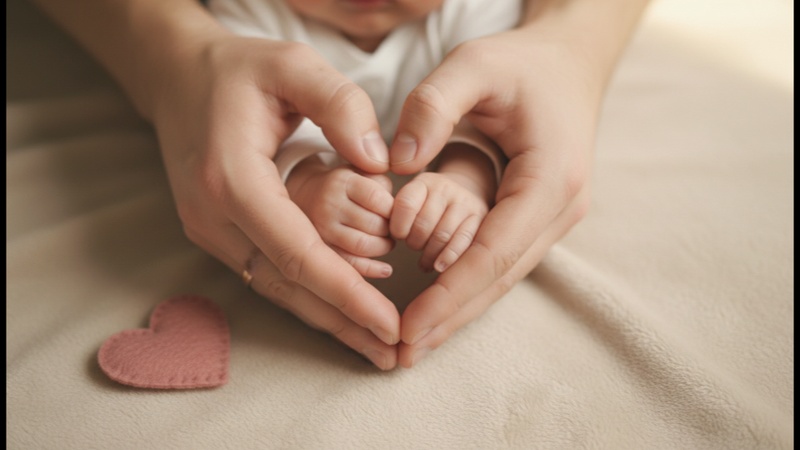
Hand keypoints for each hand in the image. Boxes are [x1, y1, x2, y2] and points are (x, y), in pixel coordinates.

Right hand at [151, 32, 401, 369]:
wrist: (177, 77)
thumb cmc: (236, 69)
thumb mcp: (291, 65)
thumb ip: (340, 106)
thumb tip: (379, 165)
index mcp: (231, 180)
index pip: (297, 253)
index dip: (347, 293)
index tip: (390, 323)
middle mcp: (213, 217)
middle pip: (287, 286)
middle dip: (343, 324)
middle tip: (394, 356)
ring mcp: (210, 230)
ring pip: (276, 288)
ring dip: (327, 320)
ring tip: (375, 348)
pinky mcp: (218, 233)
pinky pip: (268, 274)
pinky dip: (307, 297)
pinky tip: (340, 315)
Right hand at [286, 157, 395, 278]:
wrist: (308, 196)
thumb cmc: (347, 187)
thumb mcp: (362, 173)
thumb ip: (383, 183)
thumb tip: (400, 208)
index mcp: (342, 182)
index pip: (378, 199)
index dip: (394, 210)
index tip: (397, 213)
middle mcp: (328, 205)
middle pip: (373, 225)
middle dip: (390, 230)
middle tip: (394, 230)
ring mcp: (322, 229)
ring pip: (363, 246)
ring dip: (383, 247)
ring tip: (386, 242)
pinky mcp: (321, 249)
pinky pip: (351, 264)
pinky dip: (372, 270)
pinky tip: (385, 269)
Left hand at [388, 24, 611, 366]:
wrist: (568, 62)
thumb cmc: (522, 62)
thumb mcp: (474, 64)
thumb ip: (432, 106)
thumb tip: (396, 166)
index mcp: (551, 177)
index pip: (493, 251)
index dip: (449, 295)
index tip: (408, 327)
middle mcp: (561, 207)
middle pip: (499, 278)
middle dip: (451, 318)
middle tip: (401, 357)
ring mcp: (555, 216)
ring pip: (503, 277)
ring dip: (460, 312)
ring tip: (415, 344)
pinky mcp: (540, 216)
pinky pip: (502, 261)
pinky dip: (470, 288)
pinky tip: (441, 307)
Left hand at [390, 143, 494, 273]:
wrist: (465, 195)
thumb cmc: (427, 207)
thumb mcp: (411, 201)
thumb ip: (396, 213)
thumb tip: (387, 234)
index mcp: (423, 182)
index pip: (405, 205)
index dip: (398, 226)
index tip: (397, 236)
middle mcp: (446, 188)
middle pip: (423, 225)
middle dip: (414, 243)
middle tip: (414, 247)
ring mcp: (466, 202)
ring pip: (442, 236)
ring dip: (429, 255)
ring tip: (425, 262)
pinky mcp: (480, 219)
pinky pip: (462, 242)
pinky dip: (448, 258)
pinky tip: (439, 267)